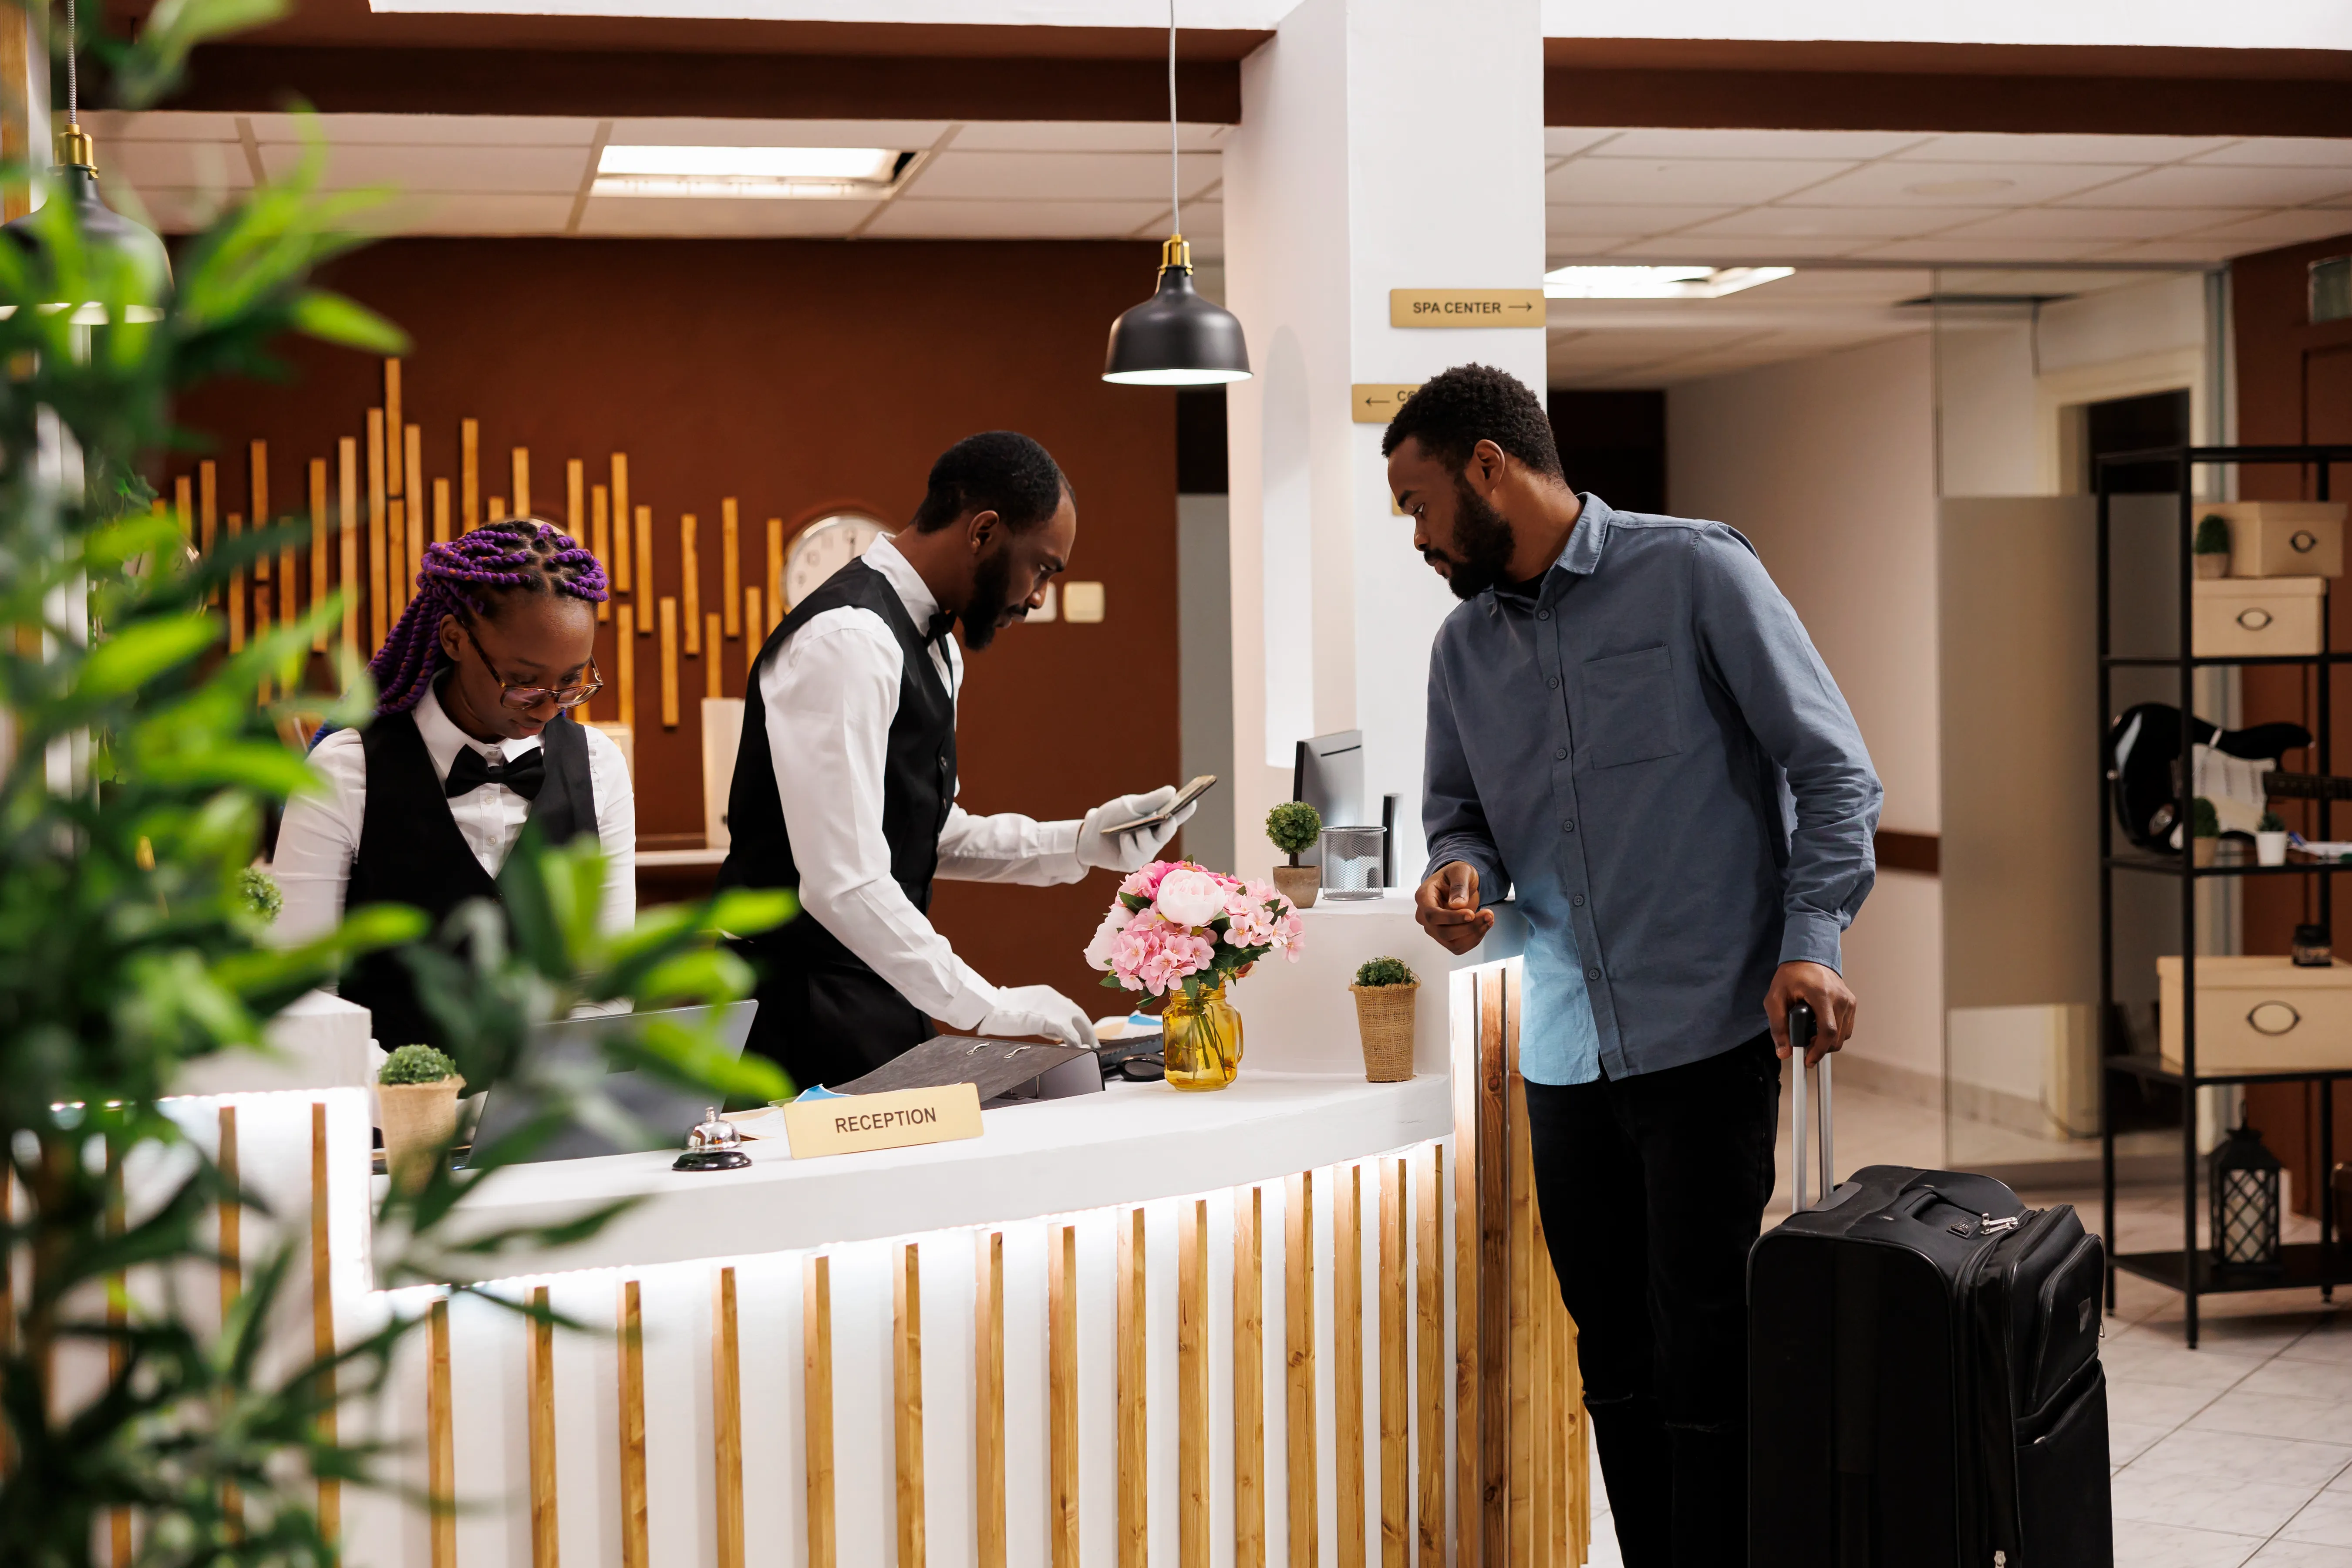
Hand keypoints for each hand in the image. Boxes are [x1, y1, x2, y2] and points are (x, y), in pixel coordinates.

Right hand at [978, 985, 1099, 1048]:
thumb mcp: (1023, 1008)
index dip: (1076, 1019)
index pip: (1068, 1006)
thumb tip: (1044, 1028)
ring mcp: (1054, 1008)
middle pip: (1077, 1013)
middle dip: (1086, 1027)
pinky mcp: (1050, 1020)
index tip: (1080, 1029)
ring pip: (1078, 1021)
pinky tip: (1078, 1049)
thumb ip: (1037, 1015)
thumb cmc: (999, 1010)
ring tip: (1088, 1047)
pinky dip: (1076, 1041)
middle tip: (1091, 1041)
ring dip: (1085, 1035)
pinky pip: (1069, 1033)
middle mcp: (1054, 998)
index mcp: (1047, 994)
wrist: (989, 1007)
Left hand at [1077, 785, 1198, 871]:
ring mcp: (1144, 851)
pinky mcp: (1132, 862)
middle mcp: (1154, 837)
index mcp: (1156, 820)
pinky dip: (1129, 843)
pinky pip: (1135, 854)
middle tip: (1169, 818)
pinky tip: (1123, 838)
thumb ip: (1149, 801)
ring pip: (1152, 844)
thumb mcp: (1129, 805)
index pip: (1176, 815)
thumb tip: (1172, 791)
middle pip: (1167, 832)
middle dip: (1168, 826)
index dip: (1186, 810)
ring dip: (1143, 835)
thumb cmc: (1110, 818)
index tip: (1193, 801)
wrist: (1087, 835)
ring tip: (1135, 829)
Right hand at [1414, 861, 1494, 954]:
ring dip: (1474, 935)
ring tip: (1489, 919)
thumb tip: (1457, 905)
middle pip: (1443, 932)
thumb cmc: (1456, 875)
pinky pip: (1458, 947)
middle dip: (1469, 927)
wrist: (1458, 884)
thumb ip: (1458, 886)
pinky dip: (1473, 940)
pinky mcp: (1445, 938)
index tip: (1471, 914)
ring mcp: (1433, 929)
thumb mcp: (1460, 872)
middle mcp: (1424, 916)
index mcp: (1423, 897)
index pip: (1432, 915)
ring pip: (1452, 943)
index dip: (1451, 918)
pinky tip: (1483, 926)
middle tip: (1489, 914)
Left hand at [1766, 961, 1856, 1066]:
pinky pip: (1846, 1027)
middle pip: (1837, 1037)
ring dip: (1828, 1042)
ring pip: (1844, 1035)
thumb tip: (1783, 1052)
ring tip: (1810, 1037)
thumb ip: (1778, 1026)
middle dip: (1821, 1049)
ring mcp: (1849, 1000)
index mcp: (1822, 995)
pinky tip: (1819, 1029)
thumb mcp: (1775, 999)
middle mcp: (1841, 998)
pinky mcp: (1851, 1003)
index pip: (1827, 1031)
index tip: (1808, 1060)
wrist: (1808, 957)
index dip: (1818, 1050)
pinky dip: (1835, 1034)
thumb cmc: (1791, 976)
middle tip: (1805, 1049)